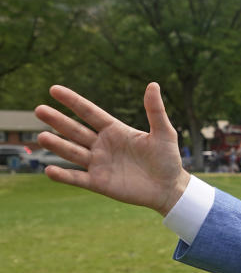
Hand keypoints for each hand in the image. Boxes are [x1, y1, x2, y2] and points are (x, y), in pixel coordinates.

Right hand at [34, 83, 189, 214]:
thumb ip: (155, 110)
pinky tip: (49, 170)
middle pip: (76, 130)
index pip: (89, 112)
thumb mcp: (164, 133)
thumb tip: (153, 84)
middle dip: (58, 121)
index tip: (54, 89)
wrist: (170, 188)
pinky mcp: (99, 183)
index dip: (73, 101)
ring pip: (73, 152)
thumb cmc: (168, 159)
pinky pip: (77, 178)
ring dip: (58, 145)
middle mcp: (102, 145)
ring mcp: (99, 164)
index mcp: (115, 130)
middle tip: (39, 110)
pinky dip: (63, 176)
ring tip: (42, 137)